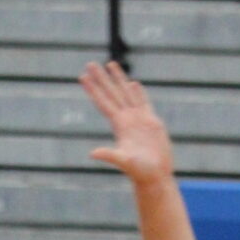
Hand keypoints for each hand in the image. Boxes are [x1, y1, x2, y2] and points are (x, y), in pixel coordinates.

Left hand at [80, 60, 174, 187]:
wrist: (155, 177)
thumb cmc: (140, 172)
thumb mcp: (124, 162)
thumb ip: (110, 156)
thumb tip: (93, 153)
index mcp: (119, 125)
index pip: (103, 102)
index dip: (93, 89)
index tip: (83, 76)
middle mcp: (126, 120)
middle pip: (111, 93)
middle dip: (101, 78)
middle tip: (90, 63)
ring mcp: (138, 120)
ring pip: (126, 93)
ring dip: (118, 79)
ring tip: (110, 64)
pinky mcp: (151, 123)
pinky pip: (143, 102)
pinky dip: (138, 92)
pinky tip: (133, 84)